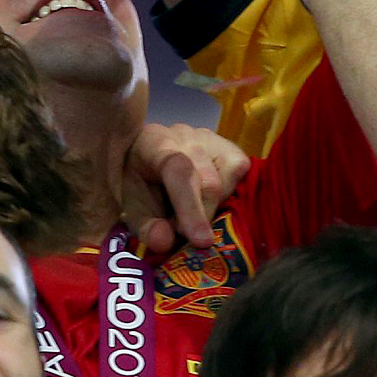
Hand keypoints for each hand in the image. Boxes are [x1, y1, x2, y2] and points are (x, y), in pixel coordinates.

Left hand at [123, 120, 247, 254]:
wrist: (147, 164)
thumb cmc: (141, 188)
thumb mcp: (135, 212)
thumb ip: (147, 228)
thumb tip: (166, 241)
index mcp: (153, 144)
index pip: (179, 171)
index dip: (191, 208)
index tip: (201, 241)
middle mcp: (184, 135)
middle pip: (208, 181)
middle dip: (202, 217)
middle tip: (187, 235)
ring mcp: (210, 138)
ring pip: (229, 177)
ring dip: (217, 207)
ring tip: (196, 214)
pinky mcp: (229, 147)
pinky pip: (241, 170)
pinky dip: (231, 194)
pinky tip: (214, 201)